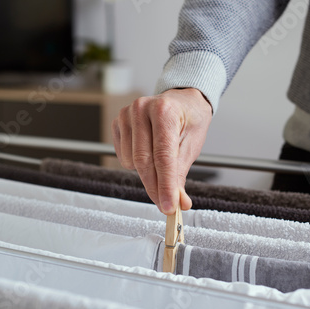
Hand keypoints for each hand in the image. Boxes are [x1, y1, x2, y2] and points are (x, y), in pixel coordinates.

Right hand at [112, 88, 211, 214]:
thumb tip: (178, 202)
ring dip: (147, 174)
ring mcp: (126, 114)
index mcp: (165, 110)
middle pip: (144, 161)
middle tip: (166, 205)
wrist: (182, 102)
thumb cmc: (189, 120)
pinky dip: (136, 164)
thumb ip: (181, 175)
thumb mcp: (192, 146)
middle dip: (155, 188)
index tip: (169, 206)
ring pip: (131, 161)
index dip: (165, 185)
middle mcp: (142, 108)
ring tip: (161, 162)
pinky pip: (123, 157)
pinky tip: (148, 152)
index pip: (163, 156)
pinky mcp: (117, 123)